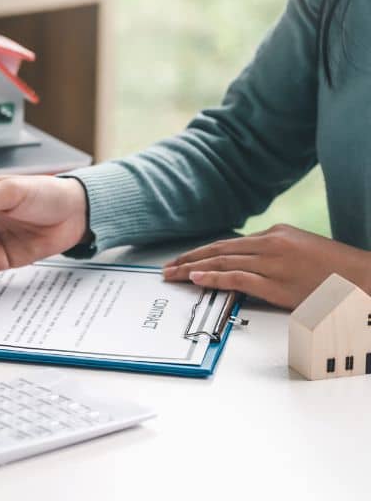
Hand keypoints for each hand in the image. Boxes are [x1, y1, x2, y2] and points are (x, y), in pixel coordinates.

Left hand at [163, 224, 370, 308]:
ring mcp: (274, 264)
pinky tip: (197, 278)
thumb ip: (273, 252)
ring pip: (223, 262)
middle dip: (189, 258)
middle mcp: (271, 244)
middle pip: (219, 250)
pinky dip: (215, 277)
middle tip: (167, 267)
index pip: (229, 244)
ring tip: (172, 275)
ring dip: (193, 269)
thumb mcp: (301, 249)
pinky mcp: (279, 284)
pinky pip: (239, 279)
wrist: (364, 278)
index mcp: (275, 233)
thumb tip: (246, 261)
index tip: (183, 259)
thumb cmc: (335, 268)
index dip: (202, 252)